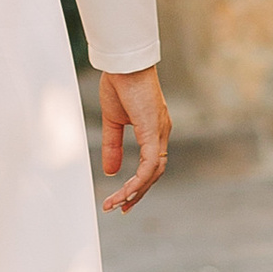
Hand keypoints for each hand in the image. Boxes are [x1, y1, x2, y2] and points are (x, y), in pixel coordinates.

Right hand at [98, 64, 169, 214]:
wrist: (122, 63)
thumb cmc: (119, 83)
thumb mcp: (112, 121)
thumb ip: (112, 146)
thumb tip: (111, 171)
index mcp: (154, 130)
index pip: (151, 164)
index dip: (139, 182)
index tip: (124, 197)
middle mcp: (161, 133)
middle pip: (154, 173)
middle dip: (137, 193)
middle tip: (121, 209)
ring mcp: (159, 133)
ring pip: (153, 173)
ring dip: (135, 191)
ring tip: (117, 204)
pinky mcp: (152, 131)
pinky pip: (149, 164)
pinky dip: (138, 181)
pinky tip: (125, 191)